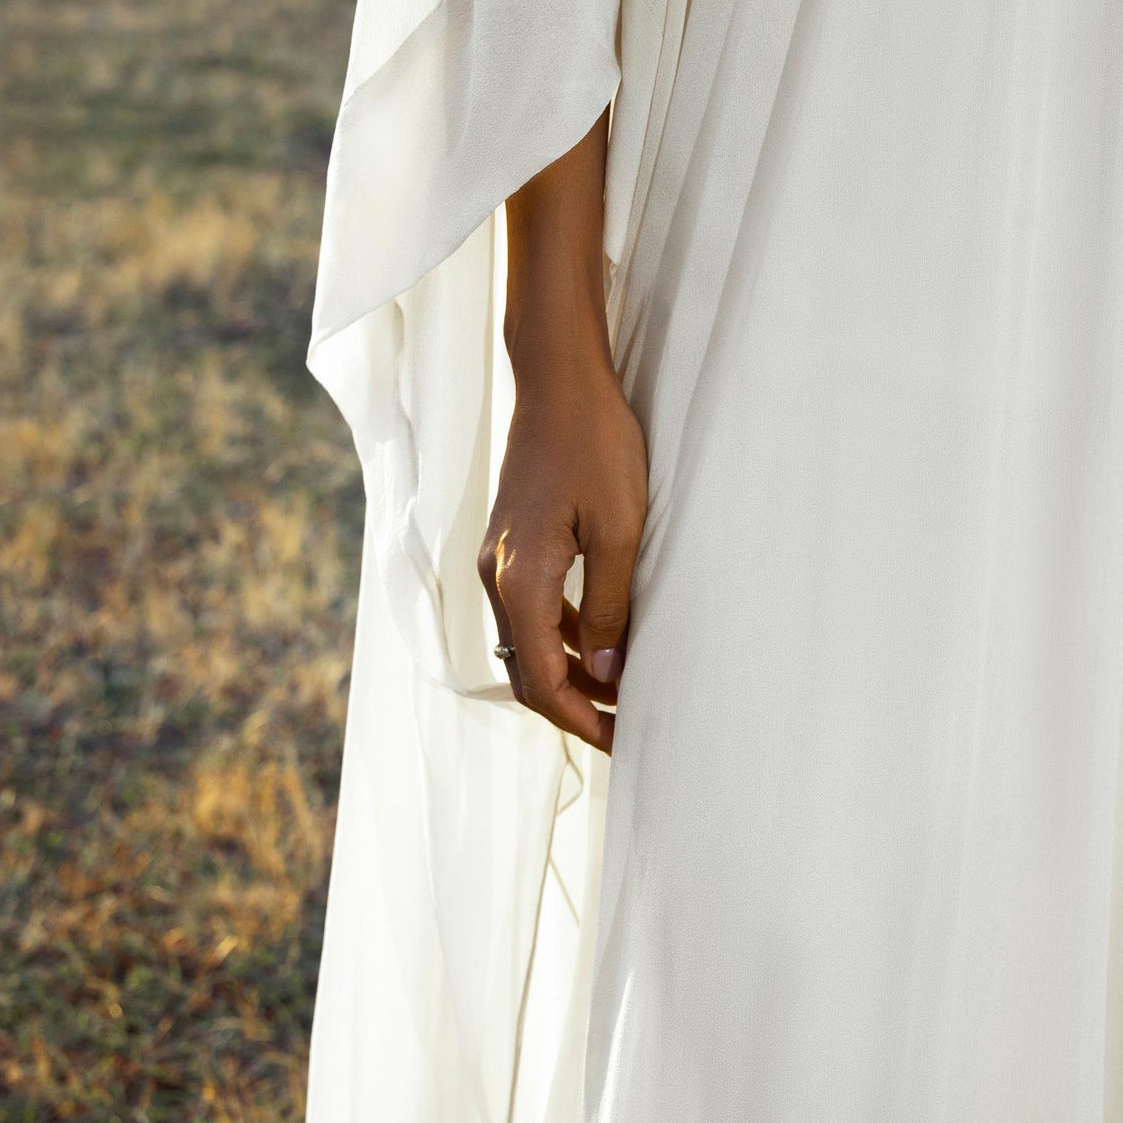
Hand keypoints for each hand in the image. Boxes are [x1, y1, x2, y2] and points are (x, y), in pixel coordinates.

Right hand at [476, 110, 645, 755]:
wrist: (558, 379)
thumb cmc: (595, 444)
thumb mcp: (620, 530)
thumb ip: (611, 605)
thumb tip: (608, 670)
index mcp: (519, 579)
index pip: (542, 679)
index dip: (581, 719)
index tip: (621, 743)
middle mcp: (496, 576)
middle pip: (528, 671)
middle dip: (575, 708)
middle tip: (627, 733)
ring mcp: (498, 559)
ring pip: (529, 643)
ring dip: (571, 675)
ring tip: (622, 696)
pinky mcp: (510, 543)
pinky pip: (532, 611)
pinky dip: (564, 638)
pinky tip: (603, 643)